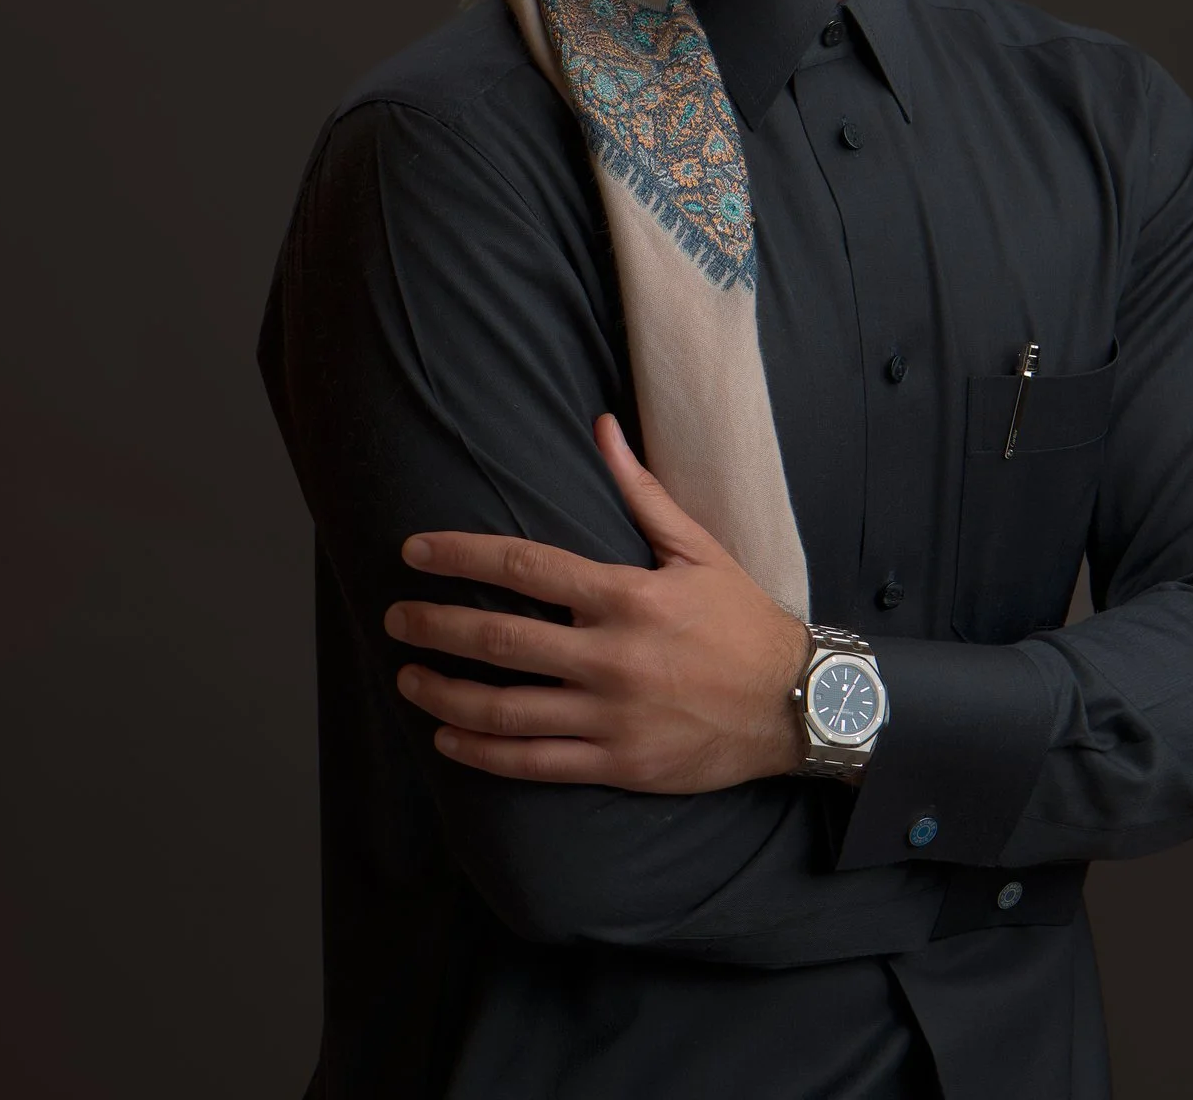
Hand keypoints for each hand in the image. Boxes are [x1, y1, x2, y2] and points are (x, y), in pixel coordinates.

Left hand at [384, 413, 811, 792]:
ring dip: (444, 693)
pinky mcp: (617, 763)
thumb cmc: (743, 621)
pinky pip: (533, 763)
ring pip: (505, 709)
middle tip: (394, 617)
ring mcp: (611, 716)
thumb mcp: (699, 550)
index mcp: (627, 596)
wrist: (798, 704)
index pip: (525, 568)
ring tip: (408, 678)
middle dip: (436, 625)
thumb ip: (642, 493)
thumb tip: (603, 428)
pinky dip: (482, 752)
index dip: (461, 555)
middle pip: (500, 640)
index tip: (413, 551)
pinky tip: (448, 738)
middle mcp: (612, 656)